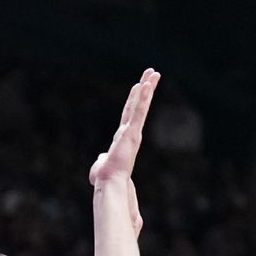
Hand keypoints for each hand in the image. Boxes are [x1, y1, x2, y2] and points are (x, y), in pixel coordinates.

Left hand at [89, 68, 159, 185]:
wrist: (110, 182)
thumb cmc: (105, 178)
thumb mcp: (101, 165)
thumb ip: (101, 159)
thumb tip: (101, 159)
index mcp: (123, 138)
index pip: (129, 115)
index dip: (134, 101)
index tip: (139, 87)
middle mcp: (131, 133)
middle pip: (138, 106)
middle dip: (146, 88)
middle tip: (153, 73)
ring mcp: (133, 132)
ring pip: (141, 105)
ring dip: (148, 88)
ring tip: (154, 73)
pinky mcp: (132, 133)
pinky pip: (139, 112)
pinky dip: (143, 99)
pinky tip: (146, 85)